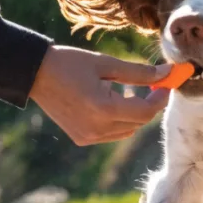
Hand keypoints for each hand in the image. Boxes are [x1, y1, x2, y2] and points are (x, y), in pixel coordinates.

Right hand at [29, 45, 170, 144]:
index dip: (160, 98)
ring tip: (125, 91)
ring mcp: (88, 137)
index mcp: (103, 108)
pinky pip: (112, 133)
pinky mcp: (82, 139)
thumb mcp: (106, 64)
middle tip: (152, 85)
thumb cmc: (70, 63)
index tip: (166, 83)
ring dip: (134, 113)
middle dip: (150, 104)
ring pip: (128, 130)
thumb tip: (168, 73)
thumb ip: (139, 72)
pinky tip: (109, 102)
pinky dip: (119, 120)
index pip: (146, 112)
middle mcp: (97, 128)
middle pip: (139, 122)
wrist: (34, 74)